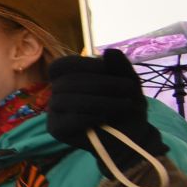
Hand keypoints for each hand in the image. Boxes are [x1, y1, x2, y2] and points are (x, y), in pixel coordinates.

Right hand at [47, 49, 163, 158]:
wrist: (131, 135)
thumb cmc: (126, 107)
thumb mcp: (129, 82)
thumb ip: (120, 66)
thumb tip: (108, 51)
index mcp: (69, 79)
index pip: (61, 66)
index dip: (82, 64)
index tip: (106, 68)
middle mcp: (57, 93)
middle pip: (66, 82)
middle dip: (101, 84)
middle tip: (128, 89)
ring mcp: (54, 112)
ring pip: (66, 100)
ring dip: (100, 102)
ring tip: (123, 105)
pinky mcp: (56, 129)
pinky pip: (67, 119)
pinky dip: (89, 117)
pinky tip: (104, 119)